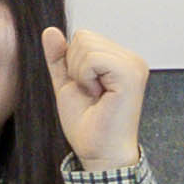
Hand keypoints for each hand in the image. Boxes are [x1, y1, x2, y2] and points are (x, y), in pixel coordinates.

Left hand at [40, 24, 151, 172]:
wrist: (99, 152)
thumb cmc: (88, 125)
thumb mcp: (66, 84)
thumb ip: (59, 58)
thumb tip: (50, 31)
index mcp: (120, 60)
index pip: (83, 37)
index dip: (73, 64)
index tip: (87, 90)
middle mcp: (131, 58)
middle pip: (83, 36)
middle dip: (75, 67)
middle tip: (91, 94)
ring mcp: (133, 64)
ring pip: (85, 44)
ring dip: (80, 74)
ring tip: (95, 96)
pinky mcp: (130, 72)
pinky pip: (92, 58)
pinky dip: (85, 77)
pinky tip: (98, 95)